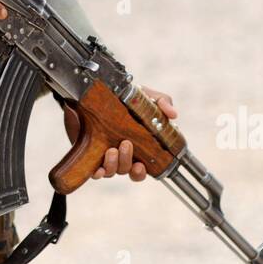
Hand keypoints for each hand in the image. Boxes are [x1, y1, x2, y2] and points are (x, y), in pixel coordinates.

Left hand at [62, 86, 177, 182]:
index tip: (140, 166)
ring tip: (112, 149)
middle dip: (126, 161)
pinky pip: (91, 170)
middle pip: (125, 170)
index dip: (140, 173)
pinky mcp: (89, 151)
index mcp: (136, 148)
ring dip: (112, 164)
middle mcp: (120, 155)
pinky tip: (97, 168)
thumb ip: (162, 104)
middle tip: (126, 144)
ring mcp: (103, 154)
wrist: (101, 90)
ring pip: (109, 171)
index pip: (139, 171)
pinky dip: (95, 171)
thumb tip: (173, 115)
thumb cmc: (128, 99)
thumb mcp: (148, 99)